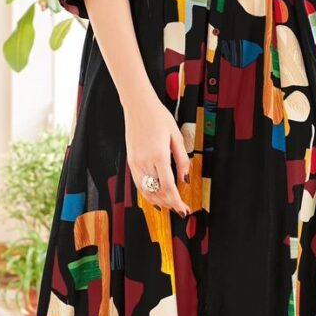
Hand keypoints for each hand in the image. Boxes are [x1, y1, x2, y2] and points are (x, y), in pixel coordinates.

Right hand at [125, 93, 190, 217]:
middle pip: (157, 192)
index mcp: (159, 155)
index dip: (176, 201)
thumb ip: (182, 159)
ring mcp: (135, 162)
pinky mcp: (131, 161)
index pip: (168, 186)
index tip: (184, 209)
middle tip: (180, 209)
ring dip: (158, 201)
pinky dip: (147, 194)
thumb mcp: (176, 136)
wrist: (138, 106)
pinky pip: (138, 183)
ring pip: (146, 191)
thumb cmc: (158, 117)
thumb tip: (185, 178)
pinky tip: (155, 197)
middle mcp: (145, 161)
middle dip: (170, 204)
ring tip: (169, 206)